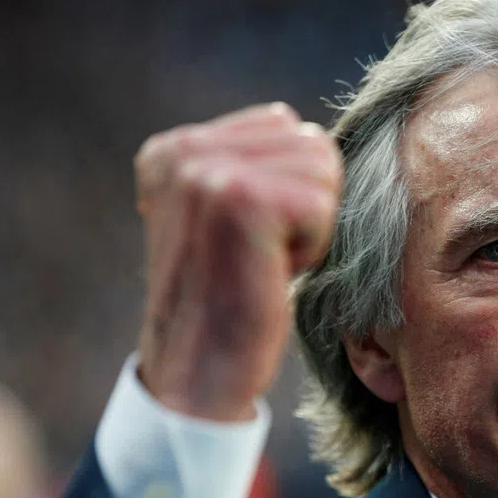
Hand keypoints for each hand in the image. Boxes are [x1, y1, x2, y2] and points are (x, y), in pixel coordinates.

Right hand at [134, 103, 342, 421]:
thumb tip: (315, 138)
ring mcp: (208, 171)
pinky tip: (270, 271)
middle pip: (311, 143)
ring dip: (312, 225)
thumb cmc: (228, 300)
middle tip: (261, 254)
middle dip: (306, 204)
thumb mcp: (223, 217)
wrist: (198, 372)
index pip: (285, 124)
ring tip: (264, 260)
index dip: (291, 188)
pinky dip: (313, 246)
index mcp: (174, 149)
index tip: (248, 237)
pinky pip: (324, 204)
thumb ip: (253, 166)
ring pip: (323, 168)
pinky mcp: (242, 199)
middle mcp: (182, 152)